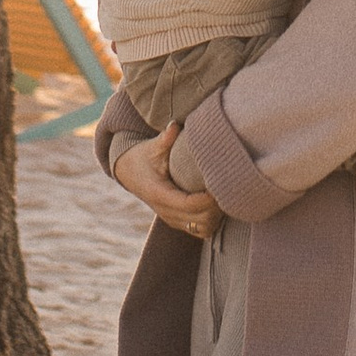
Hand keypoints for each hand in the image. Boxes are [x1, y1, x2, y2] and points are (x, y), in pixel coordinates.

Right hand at [112, 122, 220, 240]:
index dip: (209, 197)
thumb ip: (165, 138)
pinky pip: (200, 231)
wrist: (129, 173)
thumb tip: (175, 124)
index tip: (220, 182)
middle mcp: (166, 212)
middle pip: (201, 220)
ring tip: (221, 193)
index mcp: (160, 194)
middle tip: (226, 186)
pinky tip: (214, 202)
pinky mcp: (177, 222)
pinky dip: (211, 220)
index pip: (191, 204)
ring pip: (203, 229)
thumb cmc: (143, 157)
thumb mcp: (152, 147)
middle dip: (217, 206)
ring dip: (216, 215)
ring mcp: (172, 219)